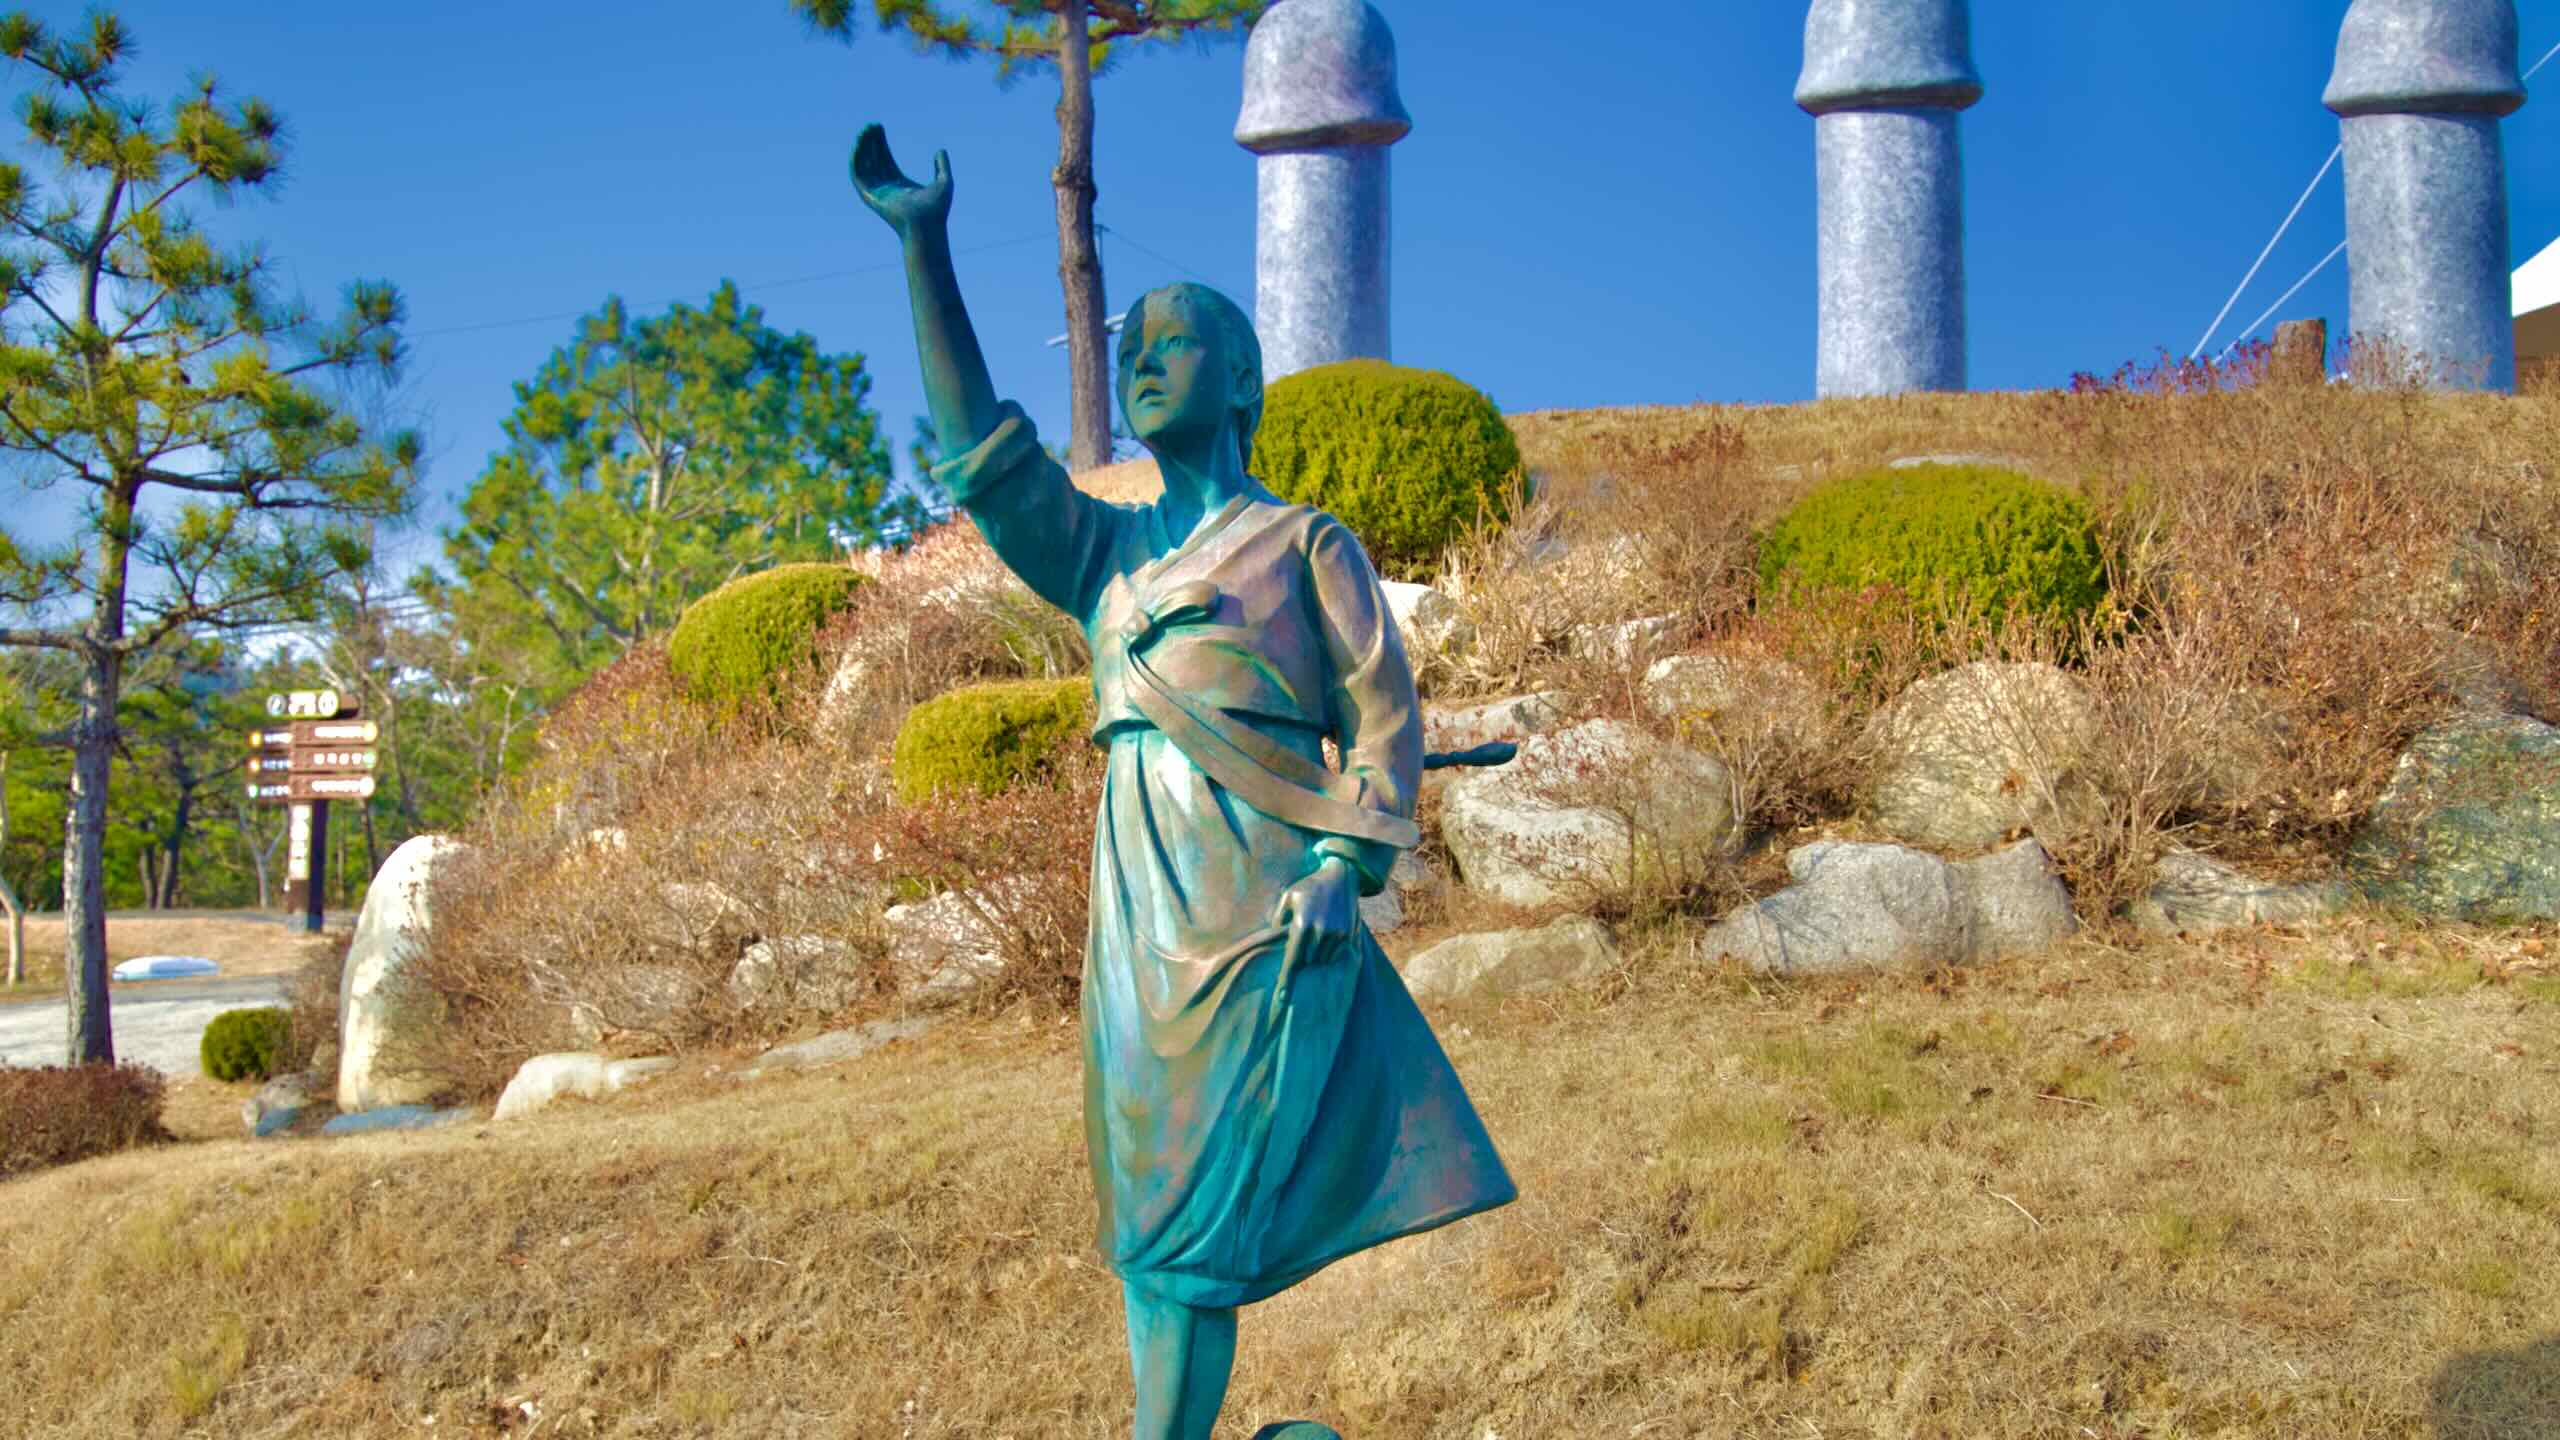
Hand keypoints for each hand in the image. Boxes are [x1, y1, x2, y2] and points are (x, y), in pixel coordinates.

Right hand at [850, 123, 952, 237]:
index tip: (878, 127)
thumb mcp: (944, 182)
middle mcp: (886, 188)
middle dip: (870, 142)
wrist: (927, 224)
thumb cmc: (936, 209)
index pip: (886, 160)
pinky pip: (858, 176)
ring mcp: (877, 192)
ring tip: (864, 131)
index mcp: (900, 184)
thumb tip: (941, 150)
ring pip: (864, 166)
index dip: (880, 144)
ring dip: (862, 148)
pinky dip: (856, 161)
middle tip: (871, 125)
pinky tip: (857, 146)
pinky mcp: (870, 196)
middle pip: (874, 160)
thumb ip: (942, 167)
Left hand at [1273, 856, 1358, 999]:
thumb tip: (1274, 936)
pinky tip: (1326, 936)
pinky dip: (1328, 950)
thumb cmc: (1310, 887)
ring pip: (1321, 960)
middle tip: (1302, 943)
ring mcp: (1337, 936)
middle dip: (1302, 959)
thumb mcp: (1288, 897)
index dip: (1286, 982)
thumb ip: (1278, 918)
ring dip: (1315, 954)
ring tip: (1314, 936)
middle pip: (1307, 963)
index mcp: (1302, 925)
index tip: (1280, 1000)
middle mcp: (1320, 933)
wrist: (1342, 876)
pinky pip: (1335, 954)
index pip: (1292, 961)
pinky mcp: (1348, 935)